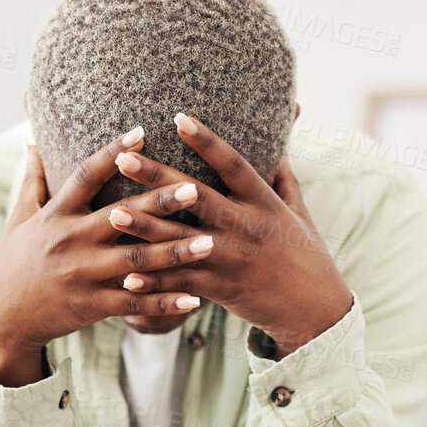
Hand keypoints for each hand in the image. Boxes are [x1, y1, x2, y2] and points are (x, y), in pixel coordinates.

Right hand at [0, 128, 211, 385]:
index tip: (141, 132)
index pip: (86, 176)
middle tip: (196, 187)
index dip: (113, 152)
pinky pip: (135, 304)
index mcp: (56, 215)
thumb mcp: (18, 220)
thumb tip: (32, 142)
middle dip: (160, 201)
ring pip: (136, 260)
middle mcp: (71, 241)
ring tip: (210, 242)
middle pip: (122, 216)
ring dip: (175, 252)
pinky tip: (194, 299)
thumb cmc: (12, 265)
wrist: (0, 319)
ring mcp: (83, 275)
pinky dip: (165, 303)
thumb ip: (32, 181)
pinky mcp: (92, 306)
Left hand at [109, 112, 353, 357]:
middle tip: (123, 158)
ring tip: (112, 213)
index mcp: (264, 203)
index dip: (206, 140)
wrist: (314, 310)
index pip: (233, 164)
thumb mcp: (300, 214)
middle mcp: (246, 227)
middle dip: (157, 177)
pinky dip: (154, 281)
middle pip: (195, 197)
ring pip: (180, 241)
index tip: (178, 117)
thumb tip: (280, 147)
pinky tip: (125, 277)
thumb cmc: (307, 257)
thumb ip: (284, 180)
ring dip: (145, 227)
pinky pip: (181, 283)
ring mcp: (231, 258)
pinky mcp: (221, 288)